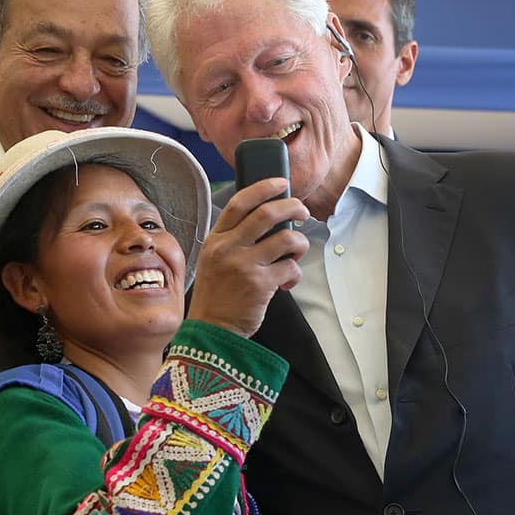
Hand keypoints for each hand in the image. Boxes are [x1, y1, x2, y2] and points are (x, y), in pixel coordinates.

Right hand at [187, 179, 309, 337]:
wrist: (211, 332)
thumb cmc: (216, 297)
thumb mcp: (213, 261)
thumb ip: (233, 241)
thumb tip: (269, 222)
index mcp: (215, 240)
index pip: (239, 202)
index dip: (264, 187)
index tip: (281, 182)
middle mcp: (228, 248)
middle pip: (268, 213)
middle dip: (292, 207)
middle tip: (302, 211)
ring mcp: (244, 265)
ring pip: (286, 238)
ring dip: (300, 241)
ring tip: (298, 250)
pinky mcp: (260, 284)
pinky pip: (290, 267)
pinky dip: (295, 272)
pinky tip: (287, 282)